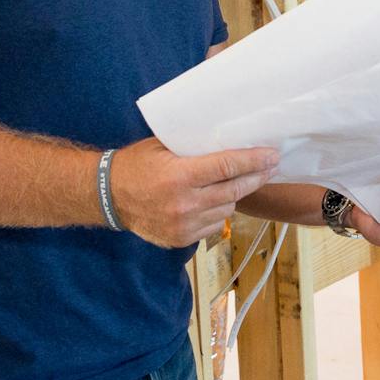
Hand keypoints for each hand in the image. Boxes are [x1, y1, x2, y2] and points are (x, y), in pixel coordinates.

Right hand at [109, 139, 277, 247]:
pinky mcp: (181, 239)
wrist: (108, 197)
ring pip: (227, 209)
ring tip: (235, 183)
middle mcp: (184, 203)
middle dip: (256, 177)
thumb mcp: (163, 147)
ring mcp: (183, 224)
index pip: (227, 166)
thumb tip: (230, 140)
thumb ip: (194, 148)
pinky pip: (214, 225)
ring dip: (234, 196)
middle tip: (271, 166)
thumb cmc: (136, 165)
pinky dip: (217, 212)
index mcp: (179, 176)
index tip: (271, 155)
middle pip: (234, 190)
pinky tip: (212, 201)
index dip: (254, 160)